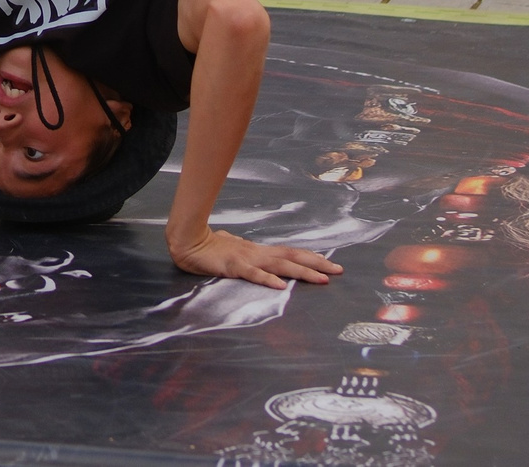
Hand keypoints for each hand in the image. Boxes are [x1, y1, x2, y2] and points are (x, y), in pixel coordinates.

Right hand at [168, 226, 342, 289]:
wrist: (189, 242)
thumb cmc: (211, 247)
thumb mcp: (235, 251)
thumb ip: (247, 256)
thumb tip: (253, 256)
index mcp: (259, 251)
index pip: (291, 253)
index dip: (312, 258)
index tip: (331, 264)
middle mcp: (258, 253)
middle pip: (293, 258)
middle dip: (317, 264)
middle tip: (339, 270)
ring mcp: (247, 259)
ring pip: (280, 266)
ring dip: (302, 273)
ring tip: (321, 279)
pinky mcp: (234, 267)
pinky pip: (254, 275)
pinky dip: (268, 280)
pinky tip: (281, 287)